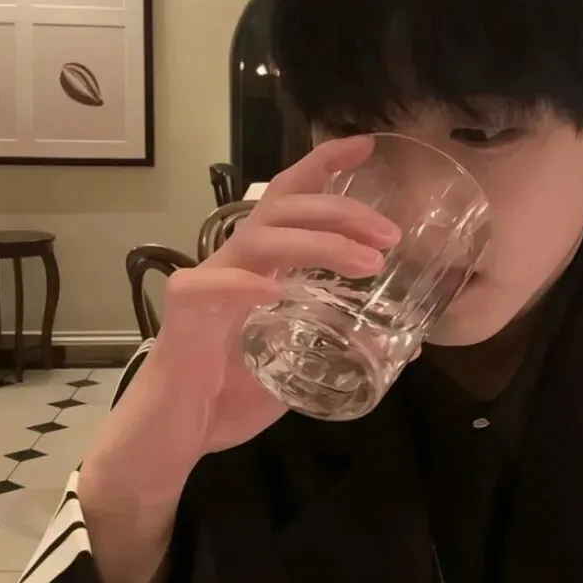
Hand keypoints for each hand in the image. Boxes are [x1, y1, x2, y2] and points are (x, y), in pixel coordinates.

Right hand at [85, 135, 399, 490]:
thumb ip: (345, 343)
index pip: (292, 201)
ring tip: (365, 262)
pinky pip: (213, 287)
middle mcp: (236, 264)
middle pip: (283, 210)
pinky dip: (246, 285)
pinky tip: (275, 290)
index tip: (366, 144)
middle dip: (341, 210)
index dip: (325, 166)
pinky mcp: (185, 316)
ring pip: (260, 239)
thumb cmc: (230, 394)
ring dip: (317, 243)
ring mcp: (209, 285)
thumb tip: (408, 340)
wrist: (174, 438)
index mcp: (262, 266)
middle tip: (390, 234)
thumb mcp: (302, 364)